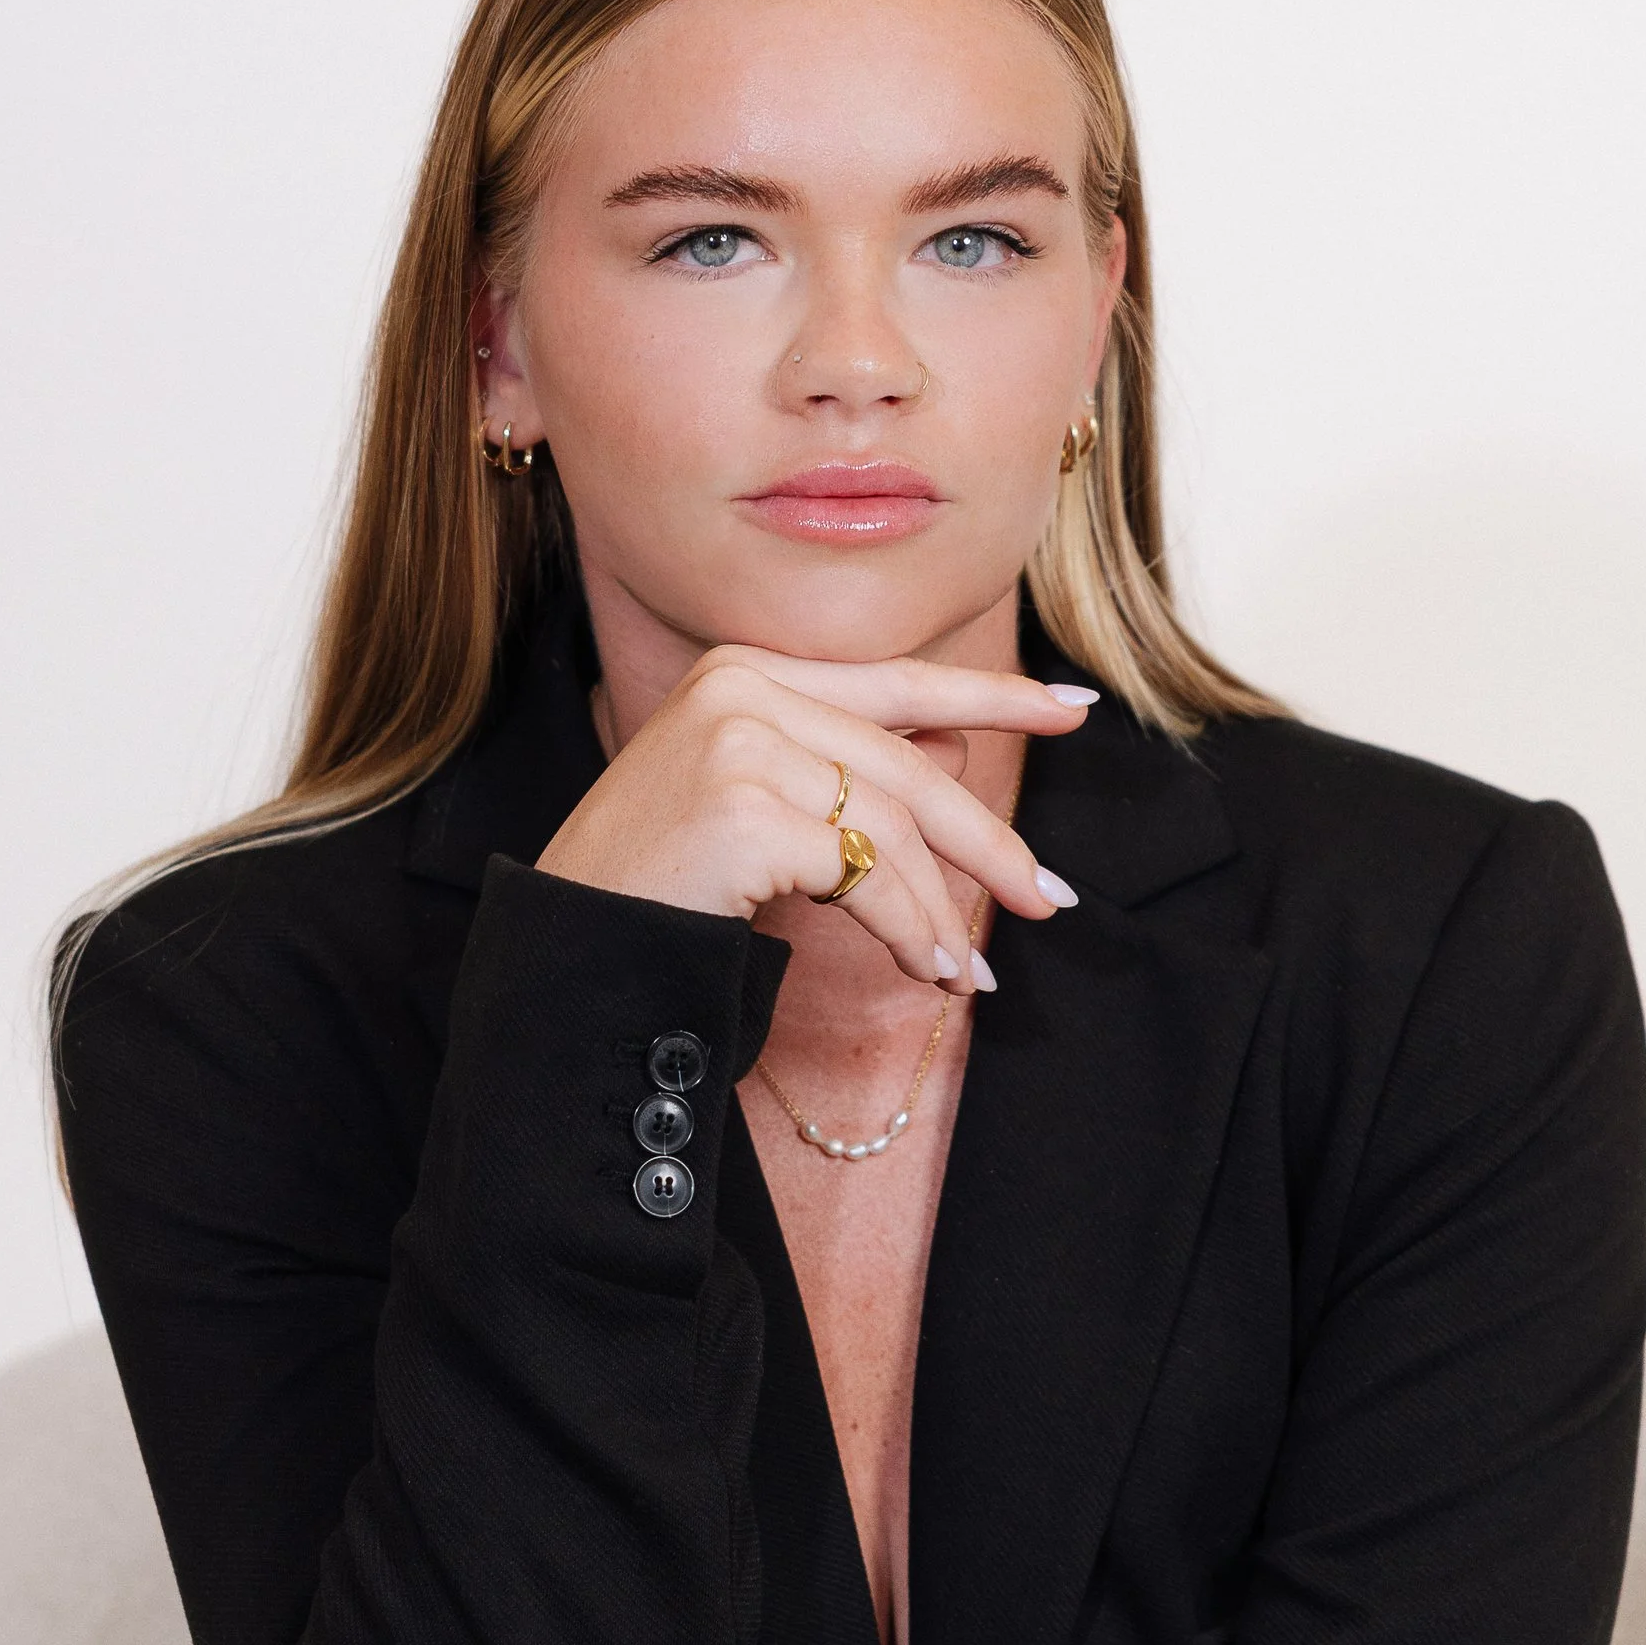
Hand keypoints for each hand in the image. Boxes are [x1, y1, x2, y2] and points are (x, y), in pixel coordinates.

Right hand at [537, 650, 1094, 988]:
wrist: (571, 947)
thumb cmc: (664, 882)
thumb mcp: (761, 805)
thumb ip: (848, 767)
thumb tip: (956, 746)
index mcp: (744, 671)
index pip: (897, 680)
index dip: (991, 695)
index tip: (1074, 707)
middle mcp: (739, 687)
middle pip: (906, 763)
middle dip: (987, 839)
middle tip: (1048, 899)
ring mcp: (737, 741)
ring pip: (891, 824)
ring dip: (942, 909)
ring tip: (965, 974)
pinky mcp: (740, 806)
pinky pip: (863, 871)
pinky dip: (907, 926)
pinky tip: (924, 968)